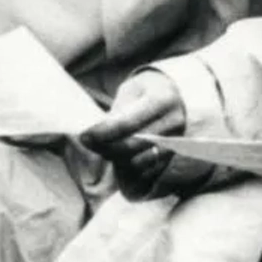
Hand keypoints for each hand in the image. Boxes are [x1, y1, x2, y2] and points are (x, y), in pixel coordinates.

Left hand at [79, 71, 206, 200]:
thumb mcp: (131, 91)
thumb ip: (117, 112)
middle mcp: (173, 122)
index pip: (128, 122)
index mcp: (162, 99)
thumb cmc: (147, 91)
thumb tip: (96, 135)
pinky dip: (129, 169)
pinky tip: (117, 158)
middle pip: (133, 145)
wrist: (174, 95)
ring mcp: (176, 141)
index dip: (104, 132)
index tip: (84, 136)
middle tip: (88, 143)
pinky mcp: (173, 156)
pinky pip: (147, 171)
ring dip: (116, 159)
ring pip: (139, 161)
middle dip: (106, 148)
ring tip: (103, 148)